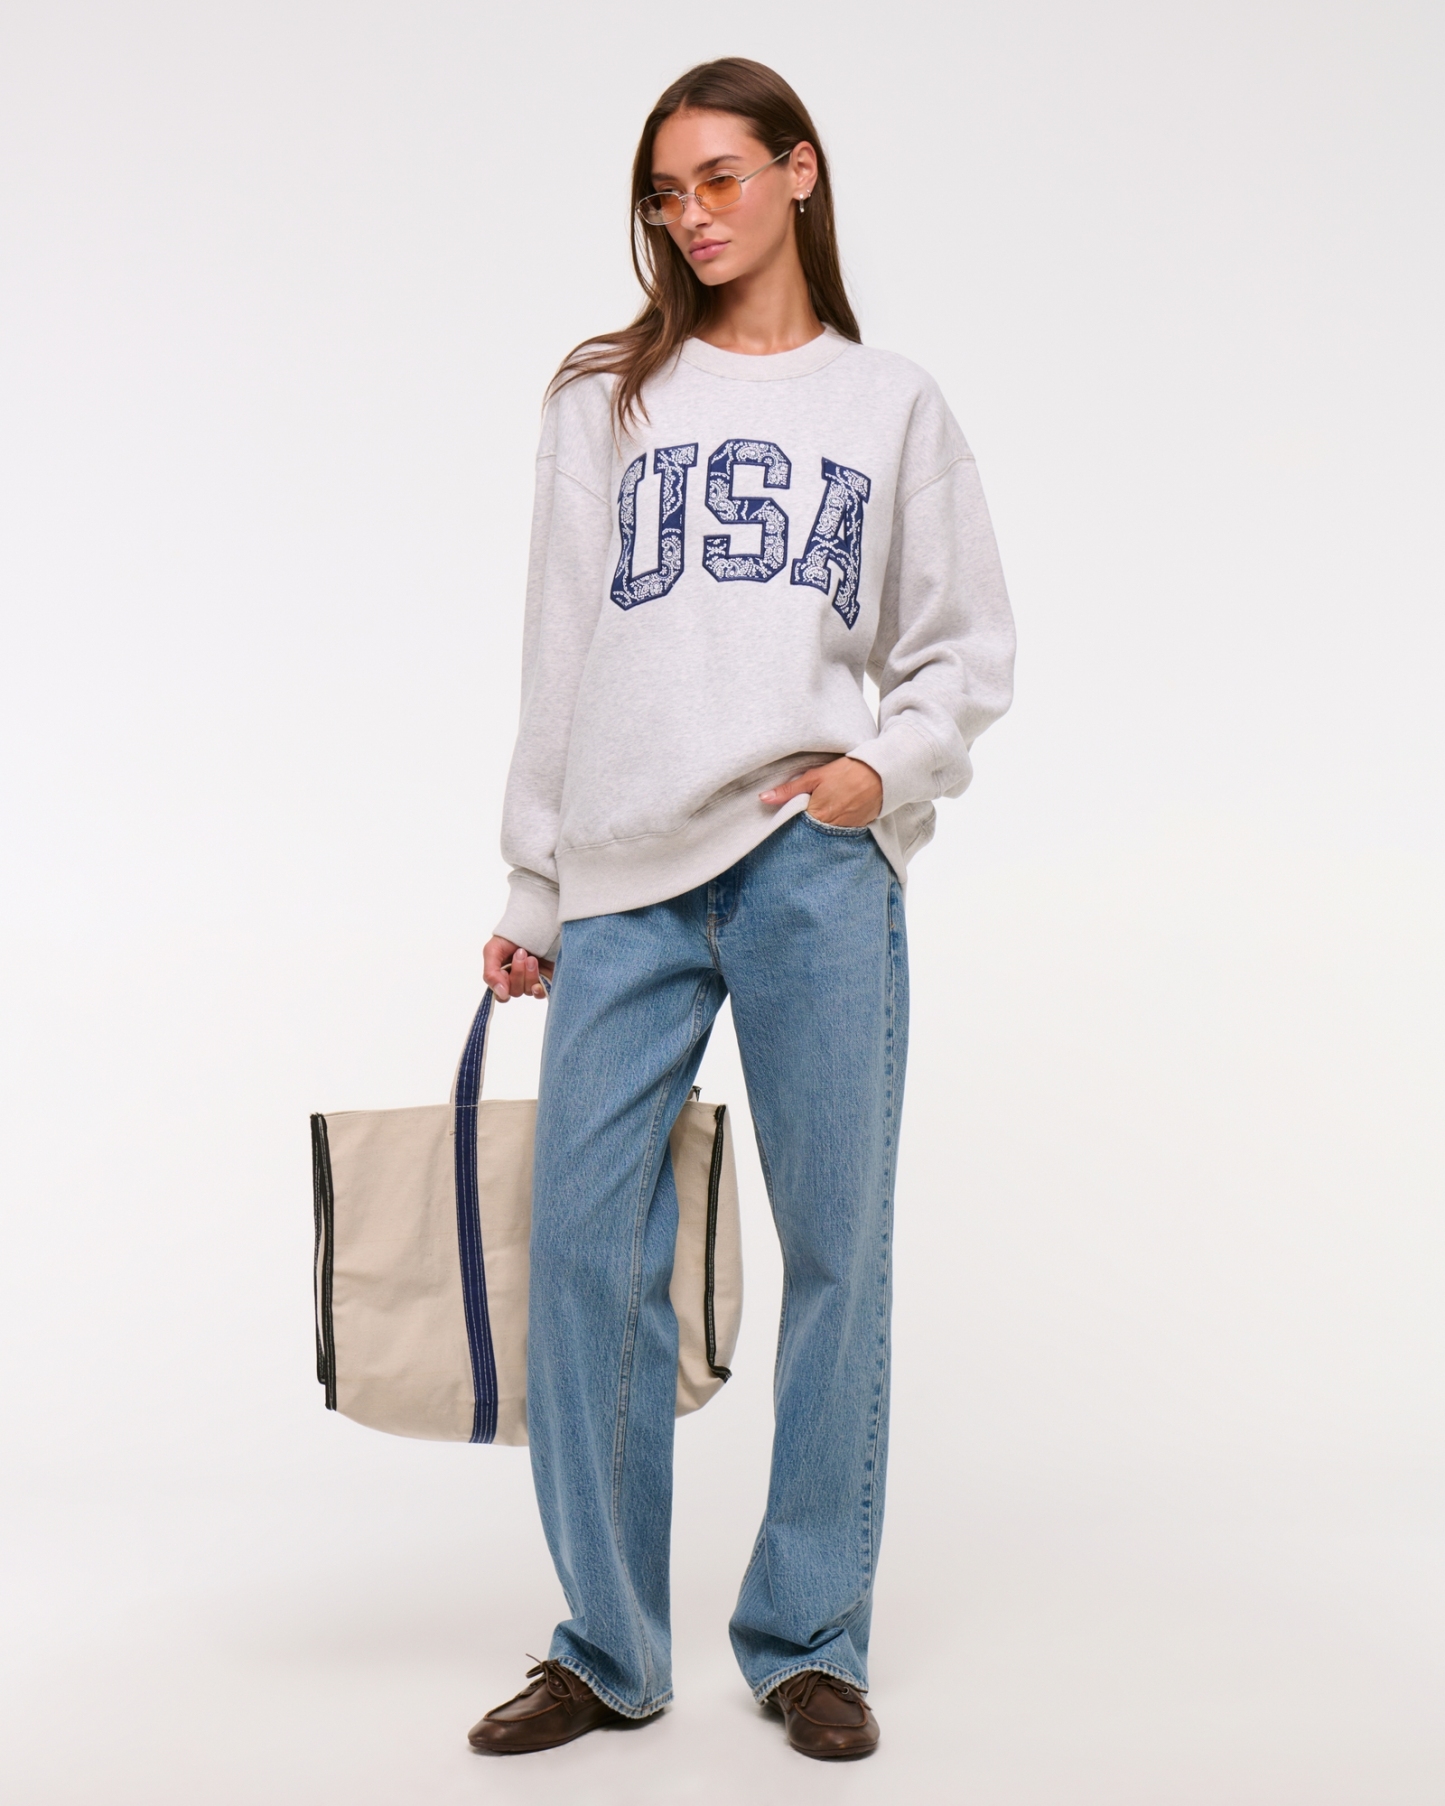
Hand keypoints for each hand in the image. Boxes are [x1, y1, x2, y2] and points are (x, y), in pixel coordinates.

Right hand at [483, 935, 553, 1002]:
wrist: (532, 923)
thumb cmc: (510, 937)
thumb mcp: (493, 950)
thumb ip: (490, 973)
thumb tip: (501, 994)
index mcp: (503, 976)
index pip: (501, 995)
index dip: (502, 987)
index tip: (504, 972)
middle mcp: (518, 981)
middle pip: (515, 991)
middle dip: (518, 973)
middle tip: (521, 953)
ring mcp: (533, 981)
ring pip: (529, 991)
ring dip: (530, 975)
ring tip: (532, 958)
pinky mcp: (547, 979)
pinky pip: (543, 993)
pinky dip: (540, 989)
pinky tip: (540, 980)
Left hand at [759, 756, 883, 826]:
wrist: (880, 773)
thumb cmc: (847, 772)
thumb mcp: (814, 777)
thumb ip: (788, 790)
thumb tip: (763, 799)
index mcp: (818, 815)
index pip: (794, 829)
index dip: (787, 826)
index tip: (780, 825)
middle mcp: (831, 827)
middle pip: (809, 836)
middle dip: (801, 833)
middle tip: (795, 829)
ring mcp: (846, 830)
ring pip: (824, 837)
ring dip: (817, 832)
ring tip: (814, 824)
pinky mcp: (858, 830)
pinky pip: (840, 835)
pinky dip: (833, 831)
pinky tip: (830, 824)